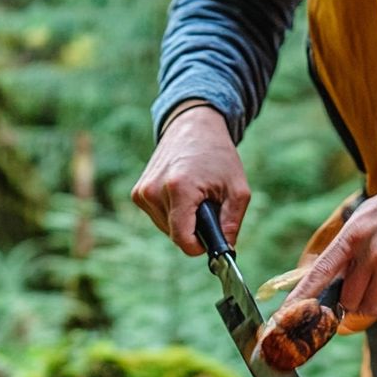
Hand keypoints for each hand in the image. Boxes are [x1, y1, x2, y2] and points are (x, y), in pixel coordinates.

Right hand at [131, 102, 249, 254]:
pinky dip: (172, 212)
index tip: (212, 236)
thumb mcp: (238, 189)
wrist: (192, 126)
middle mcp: (154, 191)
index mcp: (179, 188)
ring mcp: (142, 192)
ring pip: (166, 228)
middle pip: (175, 235)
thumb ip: (232, 223)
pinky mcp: (138, 193)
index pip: (183, 240)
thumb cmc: (218, 155)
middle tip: (206, 204)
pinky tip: (181, 193)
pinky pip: (158, 218)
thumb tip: (225, 250)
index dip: (200, 246)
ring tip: (194, 196)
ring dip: (183, 220)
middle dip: (194, 229)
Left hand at [282, 145, 376, 318]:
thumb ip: (353, 245)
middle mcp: (369, 252)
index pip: (320, 273)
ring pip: (373, 306)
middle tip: (374, 284)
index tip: (284, 316)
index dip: (301, 298)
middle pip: (349, 299)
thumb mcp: (372, 214)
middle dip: (357, 300)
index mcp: (353, 234)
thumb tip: (337, 276)